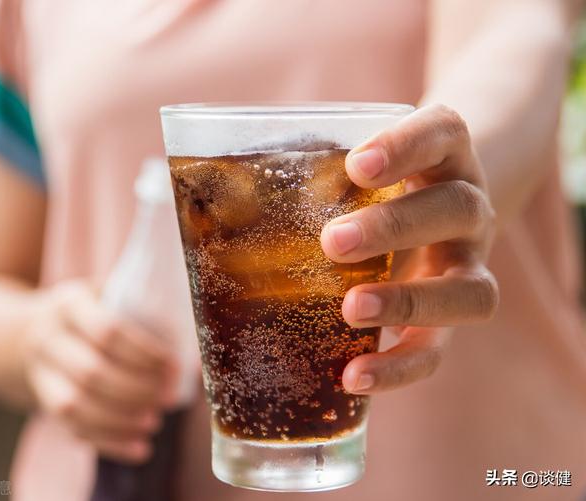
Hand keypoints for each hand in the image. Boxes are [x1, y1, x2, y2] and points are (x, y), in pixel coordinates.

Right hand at [22, 280, 179, 462]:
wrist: (27, 332)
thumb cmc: (90, 310)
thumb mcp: (108, 293)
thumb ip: (146, 307)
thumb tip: (202, 345)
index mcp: (70, 304)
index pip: (107, 331)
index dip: (144, 352)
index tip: (176, 366)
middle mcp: (49, 338)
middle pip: (91, 371)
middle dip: (137, 389)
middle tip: (171, 397)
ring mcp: (40, 373)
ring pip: (75, 404)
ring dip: (121, 419)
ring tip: (155, 422)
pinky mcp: (42, 402)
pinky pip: (72, 429)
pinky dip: (110, 442)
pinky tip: (141, 448)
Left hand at [321, 104, 498, 393]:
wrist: (435, 210)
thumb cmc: (376, 187)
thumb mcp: (353, 166)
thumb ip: (302, 169)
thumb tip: (195, 185)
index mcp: (442, 156)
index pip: (441, 132)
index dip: (406, 145)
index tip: (357, 164)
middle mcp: (468, 207)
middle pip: (456, 208)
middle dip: (394, 227)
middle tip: (332, 243)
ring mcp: (468, 266)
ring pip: (470, 289)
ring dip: (408, 302)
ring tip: (351, 310)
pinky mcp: (451, 320)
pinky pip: (440, 351)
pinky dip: (400, 368)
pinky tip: (352, 376)